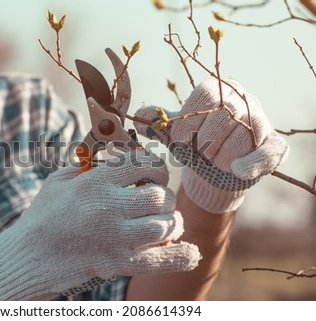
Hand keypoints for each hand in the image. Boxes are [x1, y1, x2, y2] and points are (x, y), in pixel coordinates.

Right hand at [0, 150, 200, 299]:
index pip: (143, 164)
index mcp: (96, 183)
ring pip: (163, 225)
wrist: (29, 255)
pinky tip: (190, 252)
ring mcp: (115, 237)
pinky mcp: (117, 263)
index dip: (156, 165)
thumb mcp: (59, 181)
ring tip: (166, 219)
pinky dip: (180, 257)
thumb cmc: (42, 214)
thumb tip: (112, 159)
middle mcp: (109, 207)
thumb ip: (86, 167)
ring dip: (170, 221)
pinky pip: (159, 261)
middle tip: (159, 198)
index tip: (154, 172)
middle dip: (164, 195)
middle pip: (158, 196)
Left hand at [134, 78, 288, 212]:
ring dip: (222, 153)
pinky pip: (266, 152)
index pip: (205, 95)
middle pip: (224, 113)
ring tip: (212, 162)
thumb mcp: (175, 134)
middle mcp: (242, 100)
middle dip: (205, 138)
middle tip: (197, 154)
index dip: (188, 121)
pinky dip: (250, 163)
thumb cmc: (195, 144)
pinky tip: (235, 170)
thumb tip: (138, 117)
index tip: (178, 141)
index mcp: (217, 91)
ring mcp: (261, 122)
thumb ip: (158, 124)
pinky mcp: (274, 146)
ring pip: (244, 132)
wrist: (216, 169)